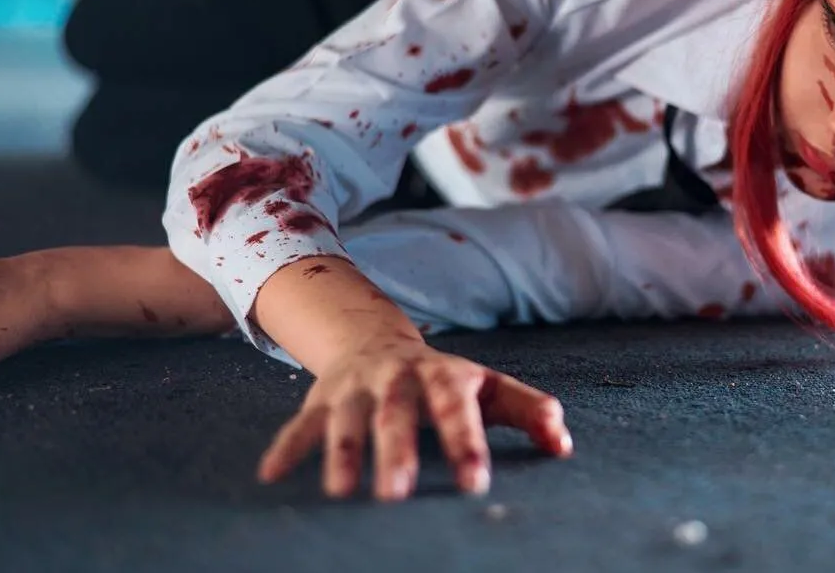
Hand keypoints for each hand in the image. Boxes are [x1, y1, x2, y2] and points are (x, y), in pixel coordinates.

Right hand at [257, 335, 572, 499]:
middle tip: (398, 495)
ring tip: (341, 493)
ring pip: (348, 419)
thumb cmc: (443, 379)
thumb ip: (527, 411)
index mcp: (443, 376)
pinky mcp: (321, 399)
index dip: (466, 444)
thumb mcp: (486, 387)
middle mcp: (397, 378)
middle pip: (397, 414)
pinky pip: (300, 424)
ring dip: (343, 453)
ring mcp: (356, 387)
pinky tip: (271, 477)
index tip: (474, 484)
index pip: (457, 409)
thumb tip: (563, 444)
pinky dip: (286, 448)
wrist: (374, 339)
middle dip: (397, 452)